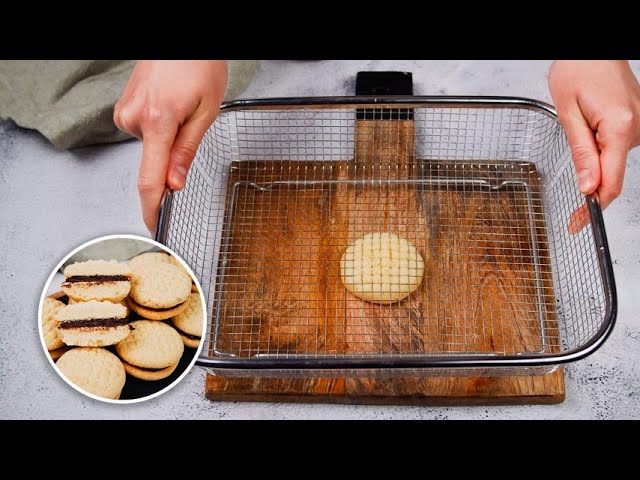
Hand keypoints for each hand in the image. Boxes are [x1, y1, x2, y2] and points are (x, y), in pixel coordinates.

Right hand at [114, 60, 227, 233]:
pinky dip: (159, 126)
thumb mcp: (206, 110)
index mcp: (158, 121)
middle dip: (174, 155)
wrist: (182, 40)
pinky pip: (144, 131)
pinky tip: (167, 104)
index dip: (152, 208)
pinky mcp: (123, 107)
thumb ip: (187, 150)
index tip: (154, 226)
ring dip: (168, 137)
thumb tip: (174, 183)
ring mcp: (125, 112)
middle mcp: (134, 118)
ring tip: (180, 105)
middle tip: (191, 123)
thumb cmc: (198, 64)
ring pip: (151, 146)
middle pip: (154, 162)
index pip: (149, 179)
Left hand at [548, 60, 639, 232]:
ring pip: (612, 161)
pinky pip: (616, 149)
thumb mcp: (568, 114)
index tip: (578, 224)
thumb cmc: (578, 71)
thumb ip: (580, 153)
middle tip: (566, 182)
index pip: (610, 182)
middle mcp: (637, 129)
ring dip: (592, 159)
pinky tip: (589, 126)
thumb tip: (587, 186)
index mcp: (620, 128)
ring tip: (578, 124)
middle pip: (612, 174)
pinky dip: (600, 150)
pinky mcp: (636, 124)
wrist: (594, 51)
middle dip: (588, 182)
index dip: (593, 208)